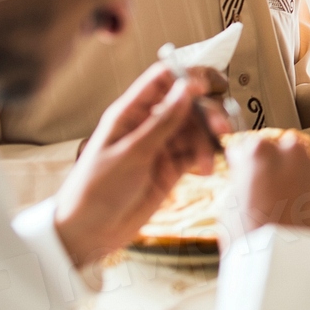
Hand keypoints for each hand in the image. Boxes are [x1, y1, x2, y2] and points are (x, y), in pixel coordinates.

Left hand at [55, 63, 229, 265]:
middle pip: (188, 103)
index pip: (163, 79)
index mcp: (131, 112)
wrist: (88, 233)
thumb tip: (187, 87)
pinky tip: (205, 170)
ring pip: (197, 128)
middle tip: (220, 128)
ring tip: (209, 159)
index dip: (188, 77)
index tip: (206, 88)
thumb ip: (163, 121)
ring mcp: (162, 145)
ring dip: (209, 139)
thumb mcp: (130, 153)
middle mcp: (149, 124)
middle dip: (207, 112)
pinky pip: (197, 152)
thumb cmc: (95, 190)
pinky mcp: (172, 167)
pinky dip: (206, 157)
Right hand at [226, 131, 309, 250]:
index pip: (250, 149)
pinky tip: (307, 218)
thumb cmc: (252, 240)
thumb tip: (247, 175)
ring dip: (301, 181)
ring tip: (291, 210)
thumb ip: (243, 180)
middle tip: (271, 193)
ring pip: (309, 168)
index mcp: (260, 152)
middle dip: (279, 166)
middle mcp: (293, 154)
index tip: (245, 173)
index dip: (246, 164)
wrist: (287, 267)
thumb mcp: (230, 205)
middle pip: (285, 151)